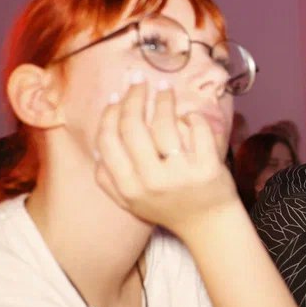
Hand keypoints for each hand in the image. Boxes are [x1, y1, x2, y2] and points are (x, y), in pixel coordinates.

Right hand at [94, 78, 239, 234]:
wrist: (209, 225)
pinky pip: (196, 129)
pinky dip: (192, 117)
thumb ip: (109, 179)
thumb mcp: (131, 201)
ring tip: (164, 89)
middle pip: (133, 127)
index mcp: (128, 188)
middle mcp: (151, 182)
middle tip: (138, 81)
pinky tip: (188, 115)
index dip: (110, 114)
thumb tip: (96, 147)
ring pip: (164, 124)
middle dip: (133, 97)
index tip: (116, 97)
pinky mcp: (207, 169)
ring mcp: (180, 175)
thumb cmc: (168, 206)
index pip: (108, 142)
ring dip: (162, 100)